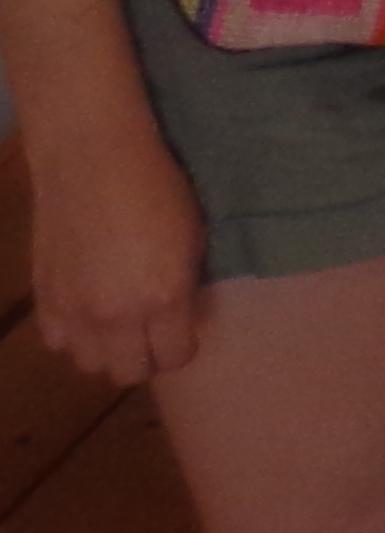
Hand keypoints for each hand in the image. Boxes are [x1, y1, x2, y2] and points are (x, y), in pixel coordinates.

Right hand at [34, 135, 206, 386]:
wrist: (94, 160)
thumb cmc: (157, 188)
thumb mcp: (192, 239)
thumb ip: (182, 288)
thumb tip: (178, 316)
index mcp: (163, 298)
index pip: (174, 356)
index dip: (182, 349)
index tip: (183, 335)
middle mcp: (116, 315)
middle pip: (128, 372)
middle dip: (144, 359)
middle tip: (150, 336)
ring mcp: (74, 310)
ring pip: (88, 362)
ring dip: (105, 349)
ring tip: (116, 324)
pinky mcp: (44, 297)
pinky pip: (57, 341)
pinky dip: (72, 334)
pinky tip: (85, 312)